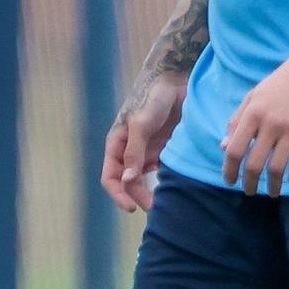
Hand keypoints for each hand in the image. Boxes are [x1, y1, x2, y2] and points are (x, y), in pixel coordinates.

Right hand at [100, 71, 185, 212]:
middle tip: (156, 208)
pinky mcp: (164, 150)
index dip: (118, 195)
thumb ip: (134, 152)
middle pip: (128, 183)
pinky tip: (175, 188)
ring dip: (151, 192)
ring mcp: (147, 151)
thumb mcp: (141, 123)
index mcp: (117, 144)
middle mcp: (129, 151)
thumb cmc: (153, 97)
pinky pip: (162, 172)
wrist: (177, 79)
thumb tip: (127, 180)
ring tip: (165, 203)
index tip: (133, 208)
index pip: (110, 177)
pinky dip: (165, 182)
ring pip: (145, 181)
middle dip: (138, 197)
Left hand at [220, 49, 288, 196]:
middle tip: (249, 192)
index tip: (230, 181)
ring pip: (278, 167)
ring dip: (273, 185)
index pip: (235, 149)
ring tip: (272, 192)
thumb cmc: (281, 82)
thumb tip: (224, 147)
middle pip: (254, 163)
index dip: (230, 170)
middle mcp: (270, 123)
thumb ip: (238, 120)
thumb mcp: (254, 96)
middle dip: (249, 183)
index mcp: (253, 113)